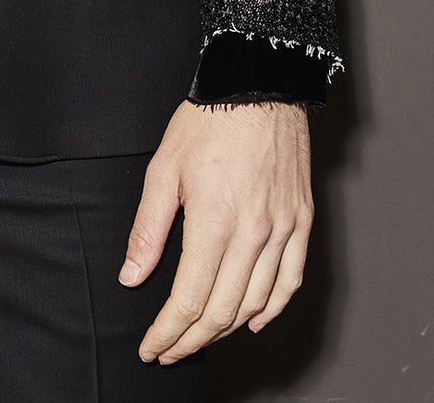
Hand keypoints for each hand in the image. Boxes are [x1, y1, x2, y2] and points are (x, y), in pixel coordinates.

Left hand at [119, 99, 313, 362]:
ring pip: (256, 302)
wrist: (259, 84)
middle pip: (223, 311)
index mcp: (215, 221)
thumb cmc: (209, 120)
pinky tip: (252, 320)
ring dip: (226, 330)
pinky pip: (290, 281)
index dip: (168, 331)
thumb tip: (132, 276)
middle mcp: (254, 232)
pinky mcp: (301, 221)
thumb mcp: (163, 168)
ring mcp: (283, 229)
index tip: (152, 346)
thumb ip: (148, 229)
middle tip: (169, 349)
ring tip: (200, 337)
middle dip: (192, 339)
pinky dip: (271, 309)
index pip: (190, 299)